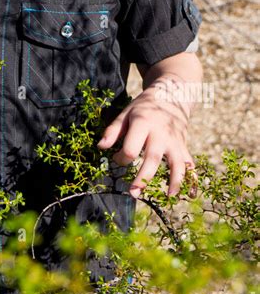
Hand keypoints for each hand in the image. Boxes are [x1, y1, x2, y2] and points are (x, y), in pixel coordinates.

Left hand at [97, 84, 195, 198]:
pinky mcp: (183, 146)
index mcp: (144, 124)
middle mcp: (161, 134)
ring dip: (174, 181)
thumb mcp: (126, 113)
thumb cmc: (144, 107)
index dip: (121, 158)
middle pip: (153, 158)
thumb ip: (113, 130)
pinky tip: (190, 195)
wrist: (171, 95)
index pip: (131, 148)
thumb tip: (101, 147)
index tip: (117, 159)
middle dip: (143, 178)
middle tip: (133, 193)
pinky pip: (190, 164)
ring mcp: (175, 141)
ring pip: (177, 163)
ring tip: (168, 197)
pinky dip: (192, 180)